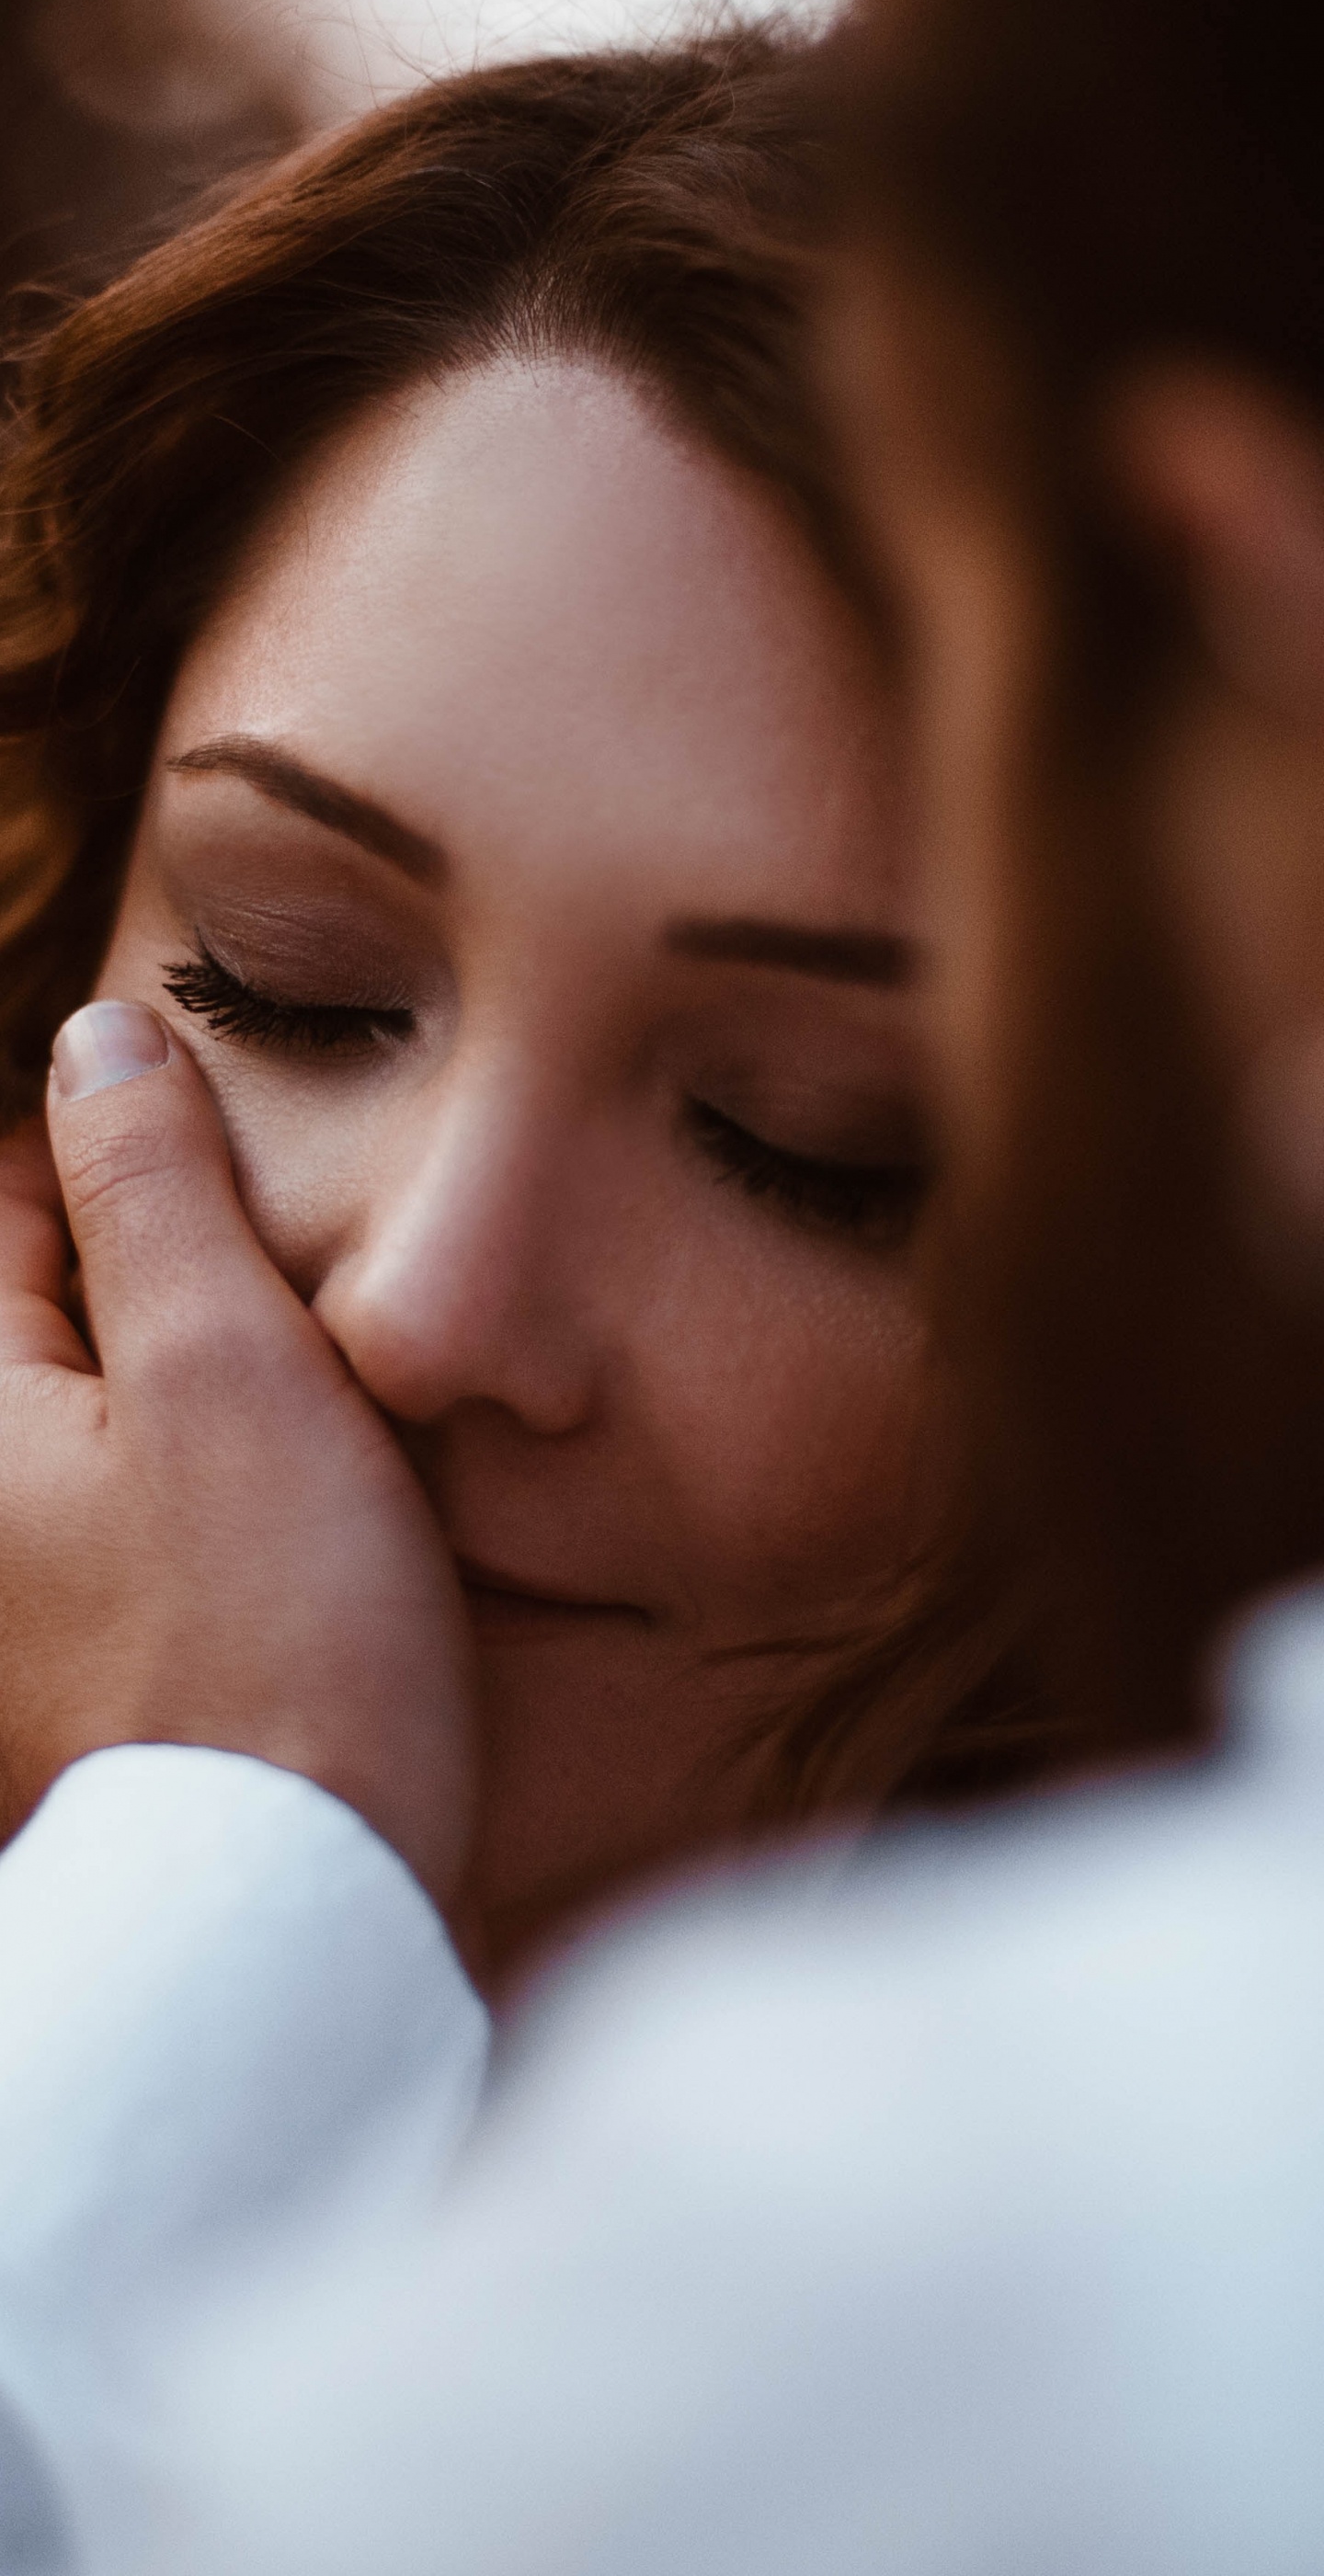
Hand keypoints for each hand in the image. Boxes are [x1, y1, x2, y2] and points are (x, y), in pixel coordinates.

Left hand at [0, 1001, 475, 1907]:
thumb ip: (150, 1188)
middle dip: (156, 1271)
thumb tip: (97, 1039)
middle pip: (38, 1314)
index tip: (240, 1160)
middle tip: (284, 1285)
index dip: (123, 1147)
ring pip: (86, 1416)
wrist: (285, 1901)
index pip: (3, 1202)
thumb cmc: (268, 1626)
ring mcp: (9, 1598)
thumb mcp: (224, 1364)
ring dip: (183, 1378)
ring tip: (300, 1395)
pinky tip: (276, 1511)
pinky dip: (187, 1482)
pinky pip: (112, 1517)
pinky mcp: (62, 1672)